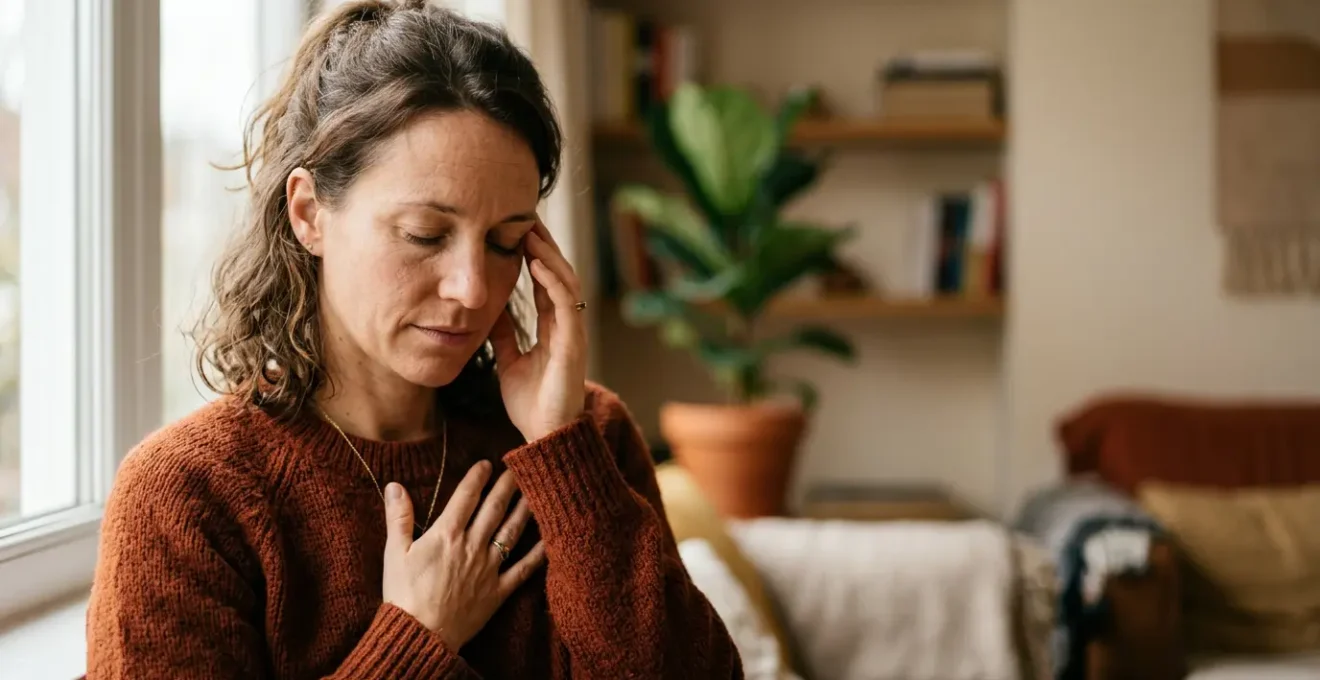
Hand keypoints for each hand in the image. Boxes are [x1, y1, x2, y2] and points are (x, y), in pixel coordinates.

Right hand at [381, 461, 545, 649]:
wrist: (420, 635)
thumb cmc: (403, 595)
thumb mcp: (394, 553)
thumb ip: (398, 517)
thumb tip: (394, 485)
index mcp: (446, 535)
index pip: (466, 497)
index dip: (477, 477)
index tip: (487, 463)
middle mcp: (472, 546)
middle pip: (494, 509)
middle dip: (507, 486)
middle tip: (520, 467)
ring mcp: (488, 568)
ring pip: (512, 532)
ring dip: (525, 510)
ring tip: (537, 492)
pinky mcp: (498, 591)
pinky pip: (523, 569)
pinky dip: (538, 554)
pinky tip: (550, 539)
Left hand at [489, 219, 587, 442]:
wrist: (543, 436)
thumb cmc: (531, 404)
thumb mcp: (508, 361)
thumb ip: (504, 336)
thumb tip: (489, 311)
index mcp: (553, 328)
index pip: (546, 283)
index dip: (534, 258)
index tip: (517, 232)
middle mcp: (566, 326)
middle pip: (559, 276)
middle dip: (544, 247)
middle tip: (527, 219)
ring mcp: (572, 333)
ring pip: (566, 283)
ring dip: (549, 256)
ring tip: (531, 233)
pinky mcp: (573, 343)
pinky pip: (566, 304)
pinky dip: (553, 282)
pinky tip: (537, 264)